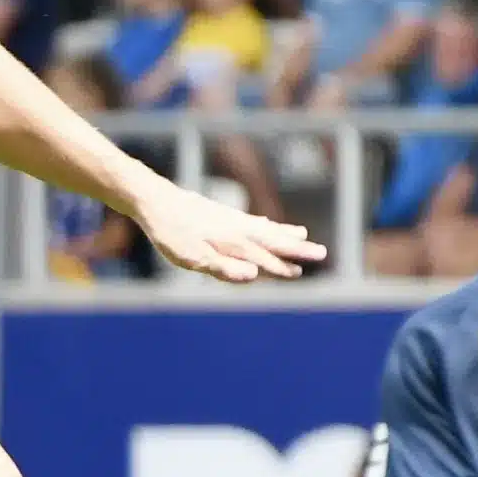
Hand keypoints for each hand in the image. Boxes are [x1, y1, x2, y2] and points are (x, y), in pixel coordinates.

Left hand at [131, 175, 330, 282]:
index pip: (264, 258)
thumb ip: (223, 268)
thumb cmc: (171, 233)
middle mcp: (237, 229)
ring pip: (264, 228)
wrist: (156, 200)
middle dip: (296, 248)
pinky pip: (253, 221)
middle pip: (272, 240)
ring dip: (284, 234)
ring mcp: (230, 220)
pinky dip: (267, 225)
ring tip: (302, 235)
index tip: (300, 272)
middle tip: (322, 252)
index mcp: (233, 242)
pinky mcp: (221, 215)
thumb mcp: (192, 257)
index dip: (281, 267)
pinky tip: (268, 224)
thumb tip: (253, 276)